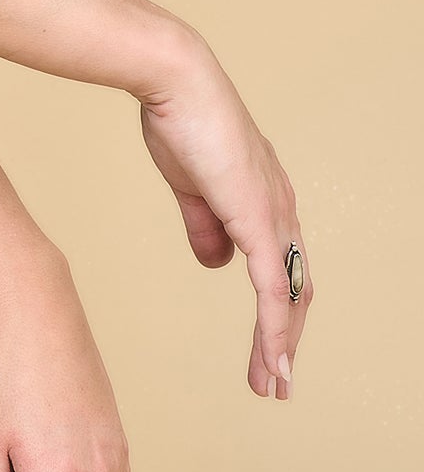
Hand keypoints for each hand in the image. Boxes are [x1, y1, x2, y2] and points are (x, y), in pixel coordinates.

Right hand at [136, 37, 310, 398]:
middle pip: (294, 291)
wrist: (177, 86)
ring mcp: (275, 216)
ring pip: (289, 297)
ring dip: (281, 345)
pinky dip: (276, 328)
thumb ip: (205, 227)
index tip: (264, 350)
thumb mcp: (190, 187)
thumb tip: (216, 262)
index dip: (276, 313)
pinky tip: (273, 357)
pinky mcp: (260, 221)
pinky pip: (273, 287)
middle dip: (284, 340)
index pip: (280, 270)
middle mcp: (281, 211)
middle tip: (273, 382)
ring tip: (272, 384)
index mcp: (264, 203)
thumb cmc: (179, 123)